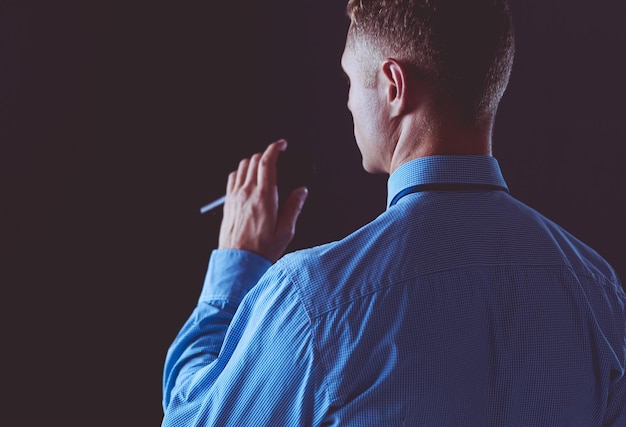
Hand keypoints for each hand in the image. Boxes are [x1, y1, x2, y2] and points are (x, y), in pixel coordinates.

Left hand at [218, 139, 308, 262]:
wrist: (238, 264)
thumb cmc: (261, 251)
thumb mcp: (285, 232)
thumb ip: (294, 208)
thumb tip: (301, 192)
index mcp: (264, 198)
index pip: (267, 162)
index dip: (275, 148)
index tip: (282, 145)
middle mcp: (247, 194)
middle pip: (253, 160)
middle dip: (266, 153)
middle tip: (276, 156)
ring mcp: (235, 197)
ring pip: (242, 167)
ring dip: (253, 161)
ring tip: (263, 166)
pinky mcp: (228, 204)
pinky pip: (232, 178)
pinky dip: (241, 172)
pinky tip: (247, 178)